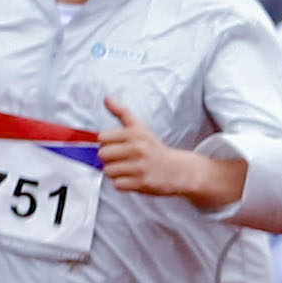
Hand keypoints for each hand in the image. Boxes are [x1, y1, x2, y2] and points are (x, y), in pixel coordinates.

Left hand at [92, 96, 246, 209]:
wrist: (179, 170)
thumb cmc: (155, 149)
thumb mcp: (141, 128)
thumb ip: (122, 113)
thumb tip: (107, 98)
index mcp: (135, 133)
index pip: (102, 137)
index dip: (107, 143)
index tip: (117, 146)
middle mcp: (137, 148)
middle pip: (103, 154)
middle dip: (110, 159)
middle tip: (122, 159)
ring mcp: (140, 166)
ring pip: (108, 170)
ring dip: (115, 172)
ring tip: (128, 169)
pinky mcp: (142, 182)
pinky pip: (118, 184)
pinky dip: (123, 184)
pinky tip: (133, 179)